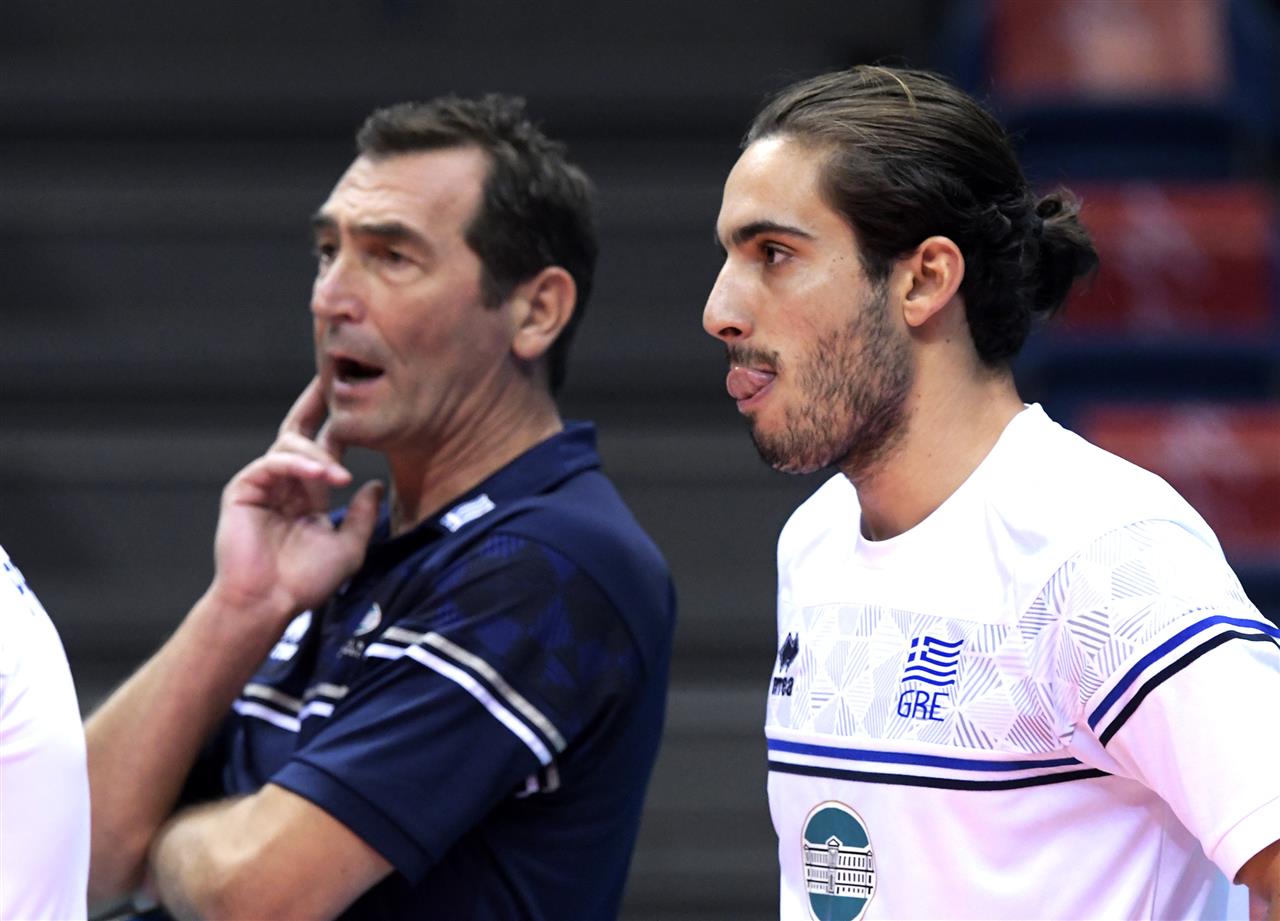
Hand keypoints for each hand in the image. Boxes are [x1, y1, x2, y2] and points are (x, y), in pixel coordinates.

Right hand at [208, 377, 382, 626]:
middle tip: (333, 377)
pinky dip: (298, 464)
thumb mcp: (348, 547)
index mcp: (307, 492)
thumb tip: (376, 485)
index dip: (338, 424)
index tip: (358, 398)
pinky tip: (322, 475)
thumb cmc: (304, 582)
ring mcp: (262, 483)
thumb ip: (362, 516)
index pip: (324, 447)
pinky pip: (273, 462)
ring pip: (291, 444)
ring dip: (319, 455)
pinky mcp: (244, 488)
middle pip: (299, 430)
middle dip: (315, 403)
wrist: (269, 602)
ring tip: (337, 477)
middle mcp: (285, 482)